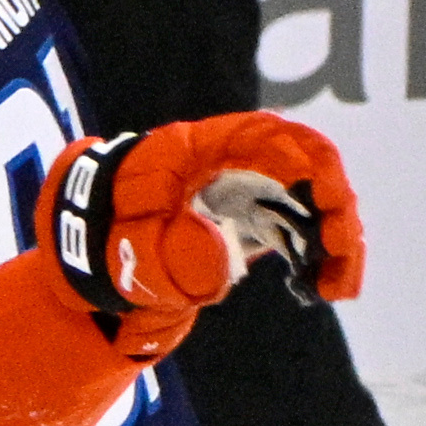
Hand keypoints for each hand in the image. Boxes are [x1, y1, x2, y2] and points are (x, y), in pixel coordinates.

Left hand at [46, 113, 364, 335]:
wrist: (84, 256)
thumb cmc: (100, 240)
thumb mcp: (123, 251)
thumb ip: (166, 257)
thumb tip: (221, 260)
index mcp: (196, 148)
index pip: (268, 135)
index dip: (310, 164)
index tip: (330, 206)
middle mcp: (230, 161)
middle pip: (304, 169)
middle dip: (333, 215)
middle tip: (341, 272)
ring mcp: (244, 188)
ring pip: (308, 202)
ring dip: (332, 242)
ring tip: (337, 290)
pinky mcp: (251, 219)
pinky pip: (296, 229)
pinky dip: (314, 255)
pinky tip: (319, 288)